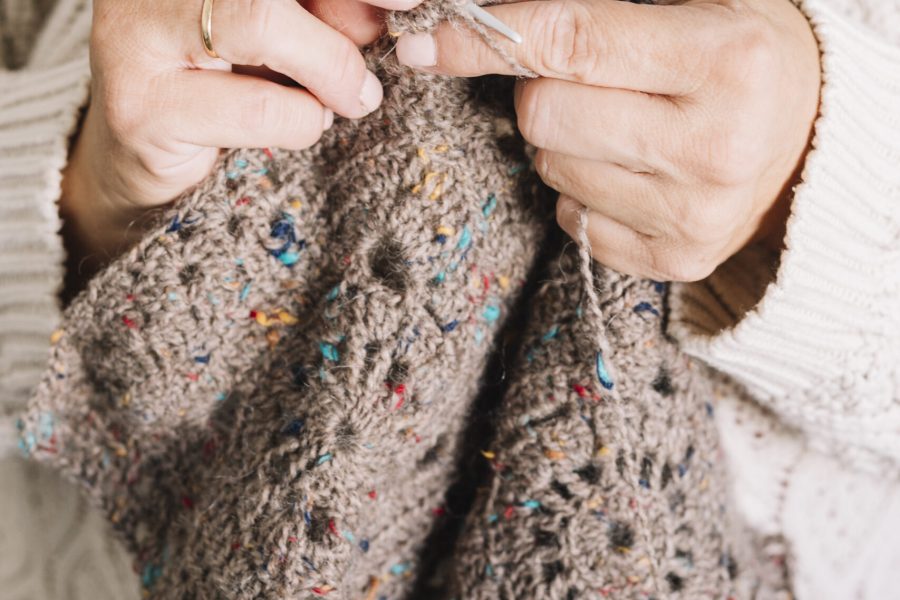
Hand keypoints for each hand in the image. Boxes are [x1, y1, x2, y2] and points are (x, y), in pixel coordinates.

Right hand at [61, 0, 420, 268]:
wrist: (142, 160)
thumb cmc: (220, 89)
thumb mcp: (282, 40)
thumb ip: (324, 18)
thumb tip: (385, 14)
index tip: (410, 4)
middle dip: (340, 28)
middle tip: (373, 74)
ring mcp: (137, 35)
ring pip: (260, 23)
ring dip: (328, 72)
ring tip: (343, 101)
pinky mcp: (141, 106)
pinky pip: (259, 107)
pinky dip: (301, 122)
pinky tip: (300, 125)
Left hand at [396, 0, 820, 280]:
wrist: (811, 139)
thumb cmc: (739, 57)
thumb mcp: (692, 3)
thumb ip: (594, 12)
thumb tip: (482, 18)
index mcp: (726, 60)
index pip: (572, 43)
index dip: (487, 39)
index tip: (426, 43)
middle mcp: (716, 146)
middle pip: (543, 119)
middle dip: (539, 93)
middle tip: (584, 84)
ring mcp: (696, 216)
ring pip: (551, 172)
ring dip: (562, 144)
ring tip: (621, 127)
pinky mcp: (679, 261)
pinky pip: (574, 223)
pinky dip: (584, 193)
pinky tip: (630, 174)